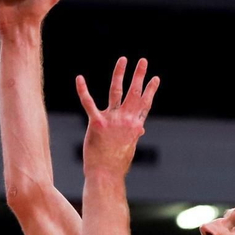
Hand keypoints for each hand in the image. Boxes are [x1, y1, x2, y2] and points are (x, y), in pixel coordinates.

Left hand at [76, 56, 158, 176]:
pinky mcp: (97, 123)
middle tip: (143, 60)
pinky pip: (89, 103)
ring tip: (123, 60)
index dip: (150, 90)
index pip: (145, 103)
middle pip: (135, 93)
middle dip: (139, 75)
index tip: (155, 78)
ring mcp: (113, 120)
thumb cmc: (117, 163)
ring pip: (117, 91)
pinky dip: (83, 90)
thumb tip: (141, 130)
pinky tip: (79, 78)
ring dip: (120, 74)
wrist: (106, 174)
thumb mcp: (130, 147)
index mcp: (135, 125)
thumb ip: (134, 134)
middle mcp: (127, 120)